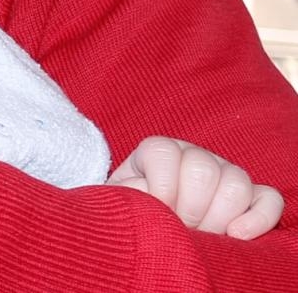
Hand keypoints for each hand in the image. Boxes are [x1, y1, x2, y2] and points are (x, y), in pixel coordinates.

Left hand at [107, 136, 283, 238]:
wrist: (149, 226)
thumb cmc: (131, 211)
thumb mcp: (119, 200)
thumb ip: (126, 192)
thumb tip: (146, 193)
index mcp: (158, 150)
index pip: (163, 152)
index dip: (161, 188)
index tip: (155, 213)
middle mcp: (193, 155)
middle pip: (202, 169)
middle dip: (190, 208)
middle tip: (180, 230)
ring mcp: (224, 172)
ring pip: (236, 183)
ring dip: (219, 218)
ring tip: (202, 237)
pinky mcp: (250, 196)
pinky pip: (269, 199)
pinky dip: (258, 218)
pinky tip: (236, 235)